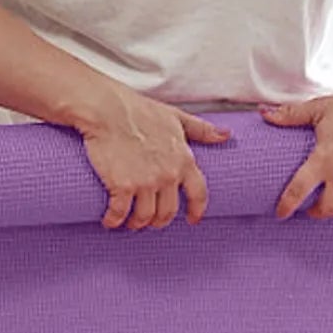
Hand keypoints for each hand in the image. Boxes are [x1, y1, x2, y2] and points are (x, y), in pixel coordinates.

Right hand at [79, 89, 228, 229]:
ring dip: (137, 223)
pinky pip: (120, 213)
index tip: (192, 220)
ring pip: (145, 216)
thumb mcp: (175, 117)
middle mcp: (168, 175)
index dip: (197, 210)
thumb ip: (200, 129)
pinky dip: (113, 220)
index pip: (199, 194)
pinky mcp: (122, 186)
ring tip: (129, 222)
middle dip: (159, 220)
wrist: (107, 108)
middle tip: (149, 221)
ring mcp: (146, 182)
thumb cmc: (139, 110)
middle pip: (168, 211)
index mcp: (184, 160)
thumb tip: (226, 135)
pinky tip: (109, 221)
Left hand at [262, 85, 332, 219]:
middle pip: (326, 209)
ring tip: (332, 205)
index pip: (299, 190)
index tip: (281, 213)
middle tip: (310, 208)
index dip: (287, 206)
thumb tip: (264, 113)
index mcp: (325, 157)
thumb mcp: (319, 108)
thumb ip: (290, 115)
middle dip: (315, 212)